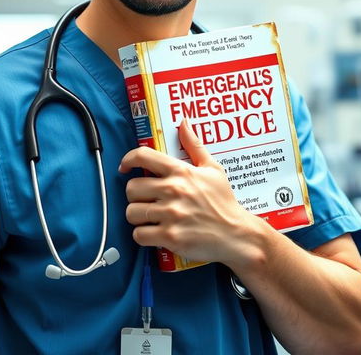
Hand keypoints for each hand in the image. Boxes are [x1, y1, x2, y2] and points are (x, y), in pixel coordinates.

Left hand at [119, 120, 250, 263]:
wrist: (236, 234)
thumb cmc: (223, 201)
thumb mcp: (213, 168)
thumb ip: (194, 145)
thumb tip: (183, 123)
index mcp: (181, 171)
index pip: (143, 156)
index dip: (128, 160)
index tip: (124, 167)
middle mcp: (173, 190)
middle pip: (131, 188)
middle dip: (135, 195)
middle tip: (145, 199)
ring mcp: (171, 214)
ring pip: (131, 212)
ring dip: (138, 216)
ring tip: (150, 217)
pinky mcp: (170, 237)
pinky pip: (139, 235)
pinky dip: (143, 236)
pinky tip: (154, 233)